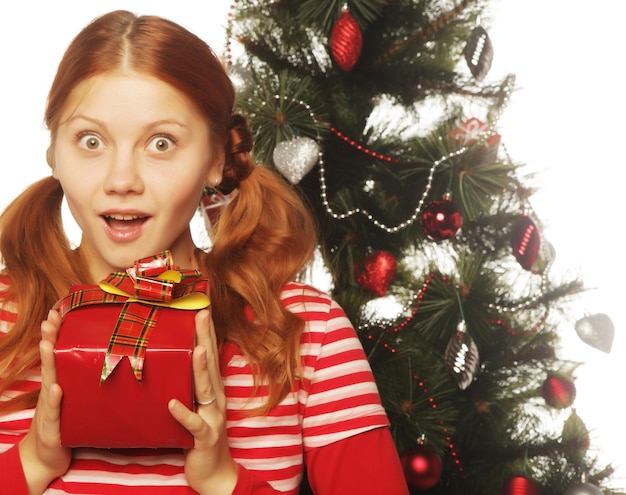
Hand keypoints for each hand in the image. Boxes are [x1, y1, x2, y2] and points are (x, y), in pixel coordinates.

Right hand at [19, 309, 70, 493]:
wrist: (45, 457)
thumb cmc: (65, 424)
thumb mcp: (77, 399)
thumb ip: (87, 381)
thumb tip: (110, 360)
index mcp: (59, 382)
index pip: (58, 353)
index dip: (57, 333)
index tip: (58, 311)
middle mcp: (52, 390)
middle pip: (50, 360)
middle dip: (49, 338)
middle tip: (51, 317)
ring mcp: (49, 407)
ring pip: (49, 380)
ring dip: (49, 361)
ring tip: (48, 343)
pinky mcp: (52, 426)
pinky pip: (54, 411)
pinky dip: (54, 399)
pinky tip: (56, 389)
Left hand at [168, 309, 237, 494]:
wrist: (215, 475)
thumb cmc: (202, 438)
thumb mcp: (197, 408)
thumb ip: (189, 388)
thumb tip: (174, 365)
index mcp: (212, 391)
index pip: (211, 355)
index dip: (207, 332)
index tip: (202, 308)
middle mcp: (216, 399)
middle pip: (211, 364)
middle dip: (206, 338)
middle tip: (202, 313)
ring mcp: (213, 417)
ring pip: (206, 390)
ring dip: (201, 369)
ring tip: (197, 349)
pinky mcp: (205, 437)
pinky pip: (194, 424)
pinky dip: (184, 414)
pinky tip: (172, 404)